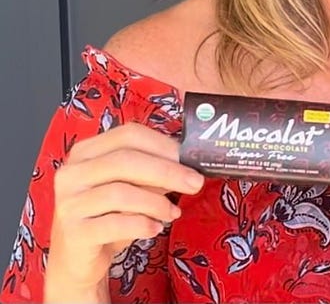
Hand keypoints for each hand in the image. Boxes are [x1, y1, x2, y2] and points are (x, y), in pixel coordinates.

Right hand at [45, 122, 204, 301]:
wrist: (78, 259)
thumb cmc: (108, 214)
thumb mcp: (131, 187)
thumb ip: (153, 172)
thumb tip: (190, 165)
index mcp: (86, 151)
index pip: (128, 135)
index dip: (162, 144)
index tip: (189, 157)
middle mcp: (72, 173)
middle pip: (125, 161)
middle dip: (167, 171)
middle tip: (195, 183)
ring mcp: (68, 203)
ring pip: (121, 193)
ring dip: (156, 202)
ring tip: (174, 212)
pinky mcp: (73, 233)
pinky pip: (115, 224)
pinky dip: (142, 225)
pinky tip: (155, 228)